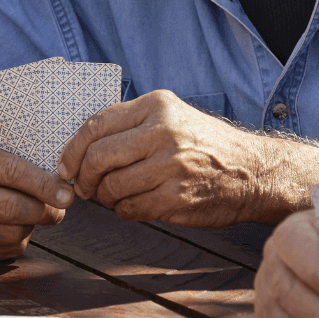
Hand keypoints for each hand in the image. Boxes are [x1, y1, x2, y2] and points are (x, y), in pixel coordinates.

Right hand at [0, 138, 73, 259]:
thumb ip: (15, 160)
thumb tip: (61, 183)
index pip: (12, 172)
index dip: (45, 185)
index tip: (67, 194)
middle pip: (13, 208)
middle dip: (46, 210)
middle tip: (60, 208)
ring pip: (12, 233)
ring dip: (33, 226)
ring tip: (34, 214)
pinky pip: (3, 250)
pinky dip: (18, 240)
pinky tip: (14, 227)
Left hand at [58, 90, 270, 225]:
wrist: (253, 171)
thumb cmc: (205, 145)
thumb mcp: (172, 117)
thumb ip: (131, 125)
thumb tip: (81, 147)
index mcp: (158, 106)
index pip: (96, 126)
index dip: (72, 150)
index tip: (66, 166)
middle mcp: (164, 132)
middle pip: (98, 157)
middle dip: (83, 178)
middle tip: (85, 188)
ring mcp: (171, 166)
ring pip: (111, 187)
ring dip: (105, 198)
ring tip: (114, 197)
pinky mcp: (177, 197)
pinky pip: (131, 209)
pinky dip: (124, 211)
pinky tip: (135, 205)